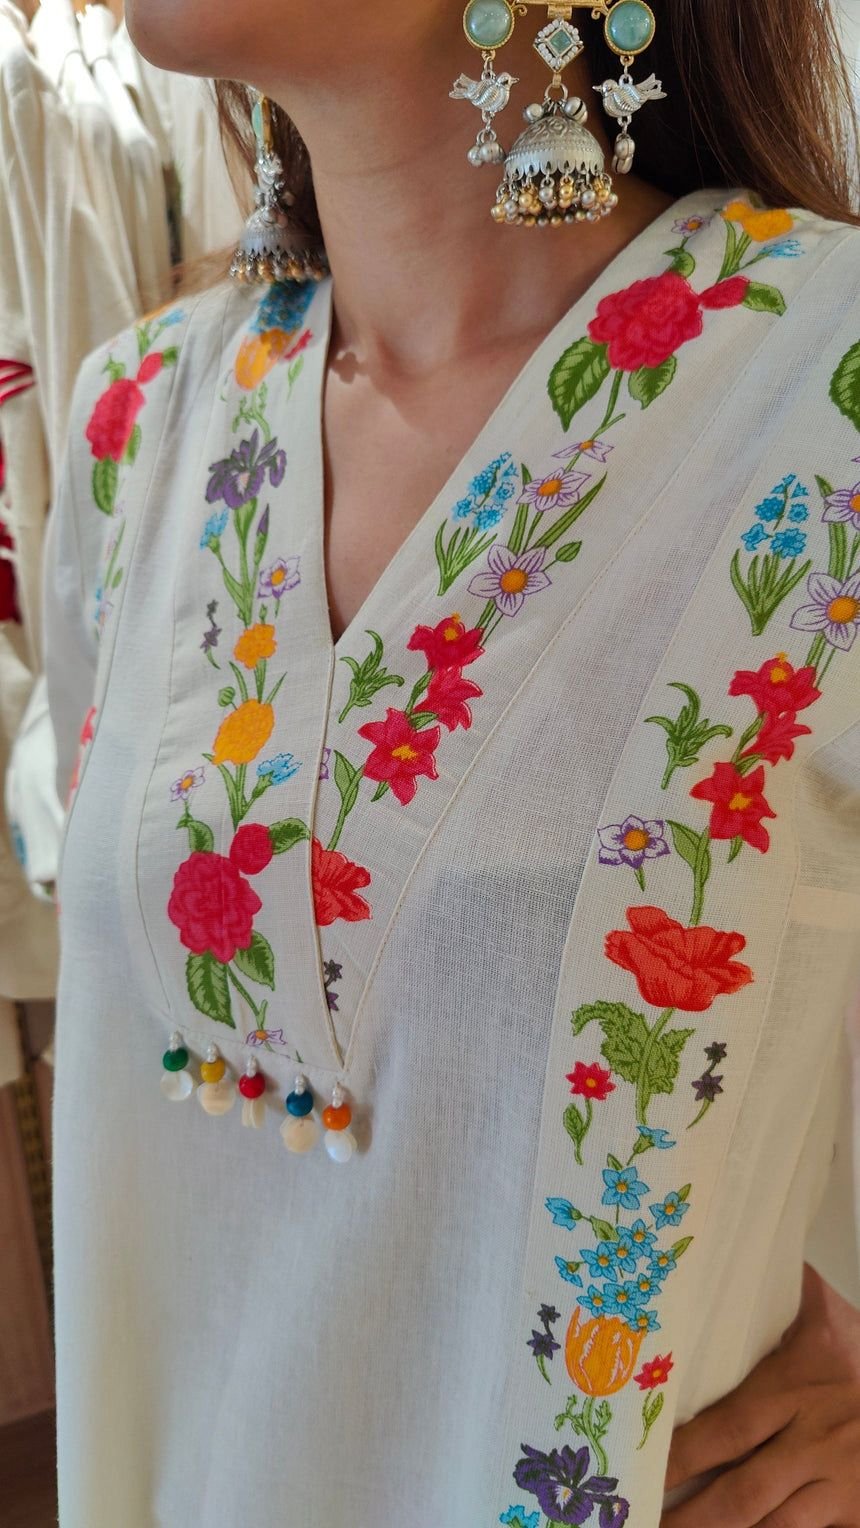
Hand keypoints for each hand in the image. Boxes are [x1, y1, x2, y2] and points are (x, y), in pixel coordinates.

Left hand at [661, 1264, 859, 1527]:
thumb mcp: (828, 1319)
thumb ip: (787, 1288)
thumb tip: (746, 1243)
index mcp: (795, 1390)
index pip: (726, 1429)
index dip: (681, 1455)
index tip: (641, 1467)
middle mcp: (813, 1443)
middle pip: (741, 1492)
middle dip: (690, 1517)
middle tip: (644, 1524)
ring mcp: (838, 1486)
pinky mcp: (856, 1514)